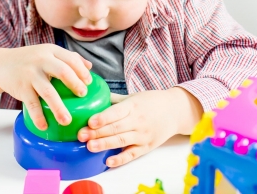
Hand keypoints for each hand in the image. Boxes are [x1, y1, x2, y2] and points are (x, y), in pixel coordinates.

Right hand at [0, 45, 92, 130]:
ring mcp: (30, 74)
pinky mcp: (21, 88)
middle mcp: (41, 61)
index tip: (89, 83)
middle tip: (82, 95)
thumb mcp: (48, 53)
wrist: (2, 64)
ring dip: (58, 107)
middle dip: (75, 84)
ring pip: (48, 91)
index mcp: (51, 51)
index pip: (71, 58)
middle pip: (62, 71)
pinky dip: (38, 116)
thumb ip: (68, 58)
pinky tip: (44, 126)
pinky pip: (32, 104)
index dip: (82, 71)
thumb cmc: (31, 60)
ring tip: (66, 121)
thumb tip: (90, 67)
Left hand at [77, 87, 202, 167]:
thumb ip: (114, 99)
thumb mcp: (134, 96)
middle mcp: (138, 121)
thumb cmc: (152, 102)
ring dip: (105, 144)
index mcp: (133, 106)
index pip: (116, 112)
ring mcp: (142, 135)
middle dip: (97, 132)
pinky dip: (121, 159)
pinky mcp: (146, 147)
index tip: (90, 121)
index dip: (102, 118)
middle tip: (81, 135)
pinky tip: (109, 161)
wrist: (176, 111)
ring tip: (90, 147)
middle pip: (115, 128)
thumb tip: (92, 95)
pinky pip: (132, 154)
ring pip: (121, 141)